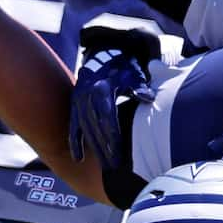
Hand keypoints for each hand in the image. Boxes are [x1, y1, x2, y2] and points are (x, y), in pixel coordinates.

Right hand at [69, 48, 154, 168]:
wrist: (102, 56)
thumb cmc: (121, 68)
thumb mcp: (132, 74)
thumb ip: (139, 87)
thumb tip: (149, 97)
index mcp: (101, 89)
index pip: (106, 118)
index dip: (112, 136)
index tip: (118, 153)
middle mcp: (86, 97)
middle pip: (96, 128)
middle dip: (104, 148)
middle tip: (113, 166)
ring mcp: (78, 102)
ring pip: (85, 130)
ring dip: (94, 149)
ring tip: (104, 166)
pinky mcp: (74, 106)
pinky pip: (74, 127)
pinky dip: (75, 143)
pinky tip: (79, 159)